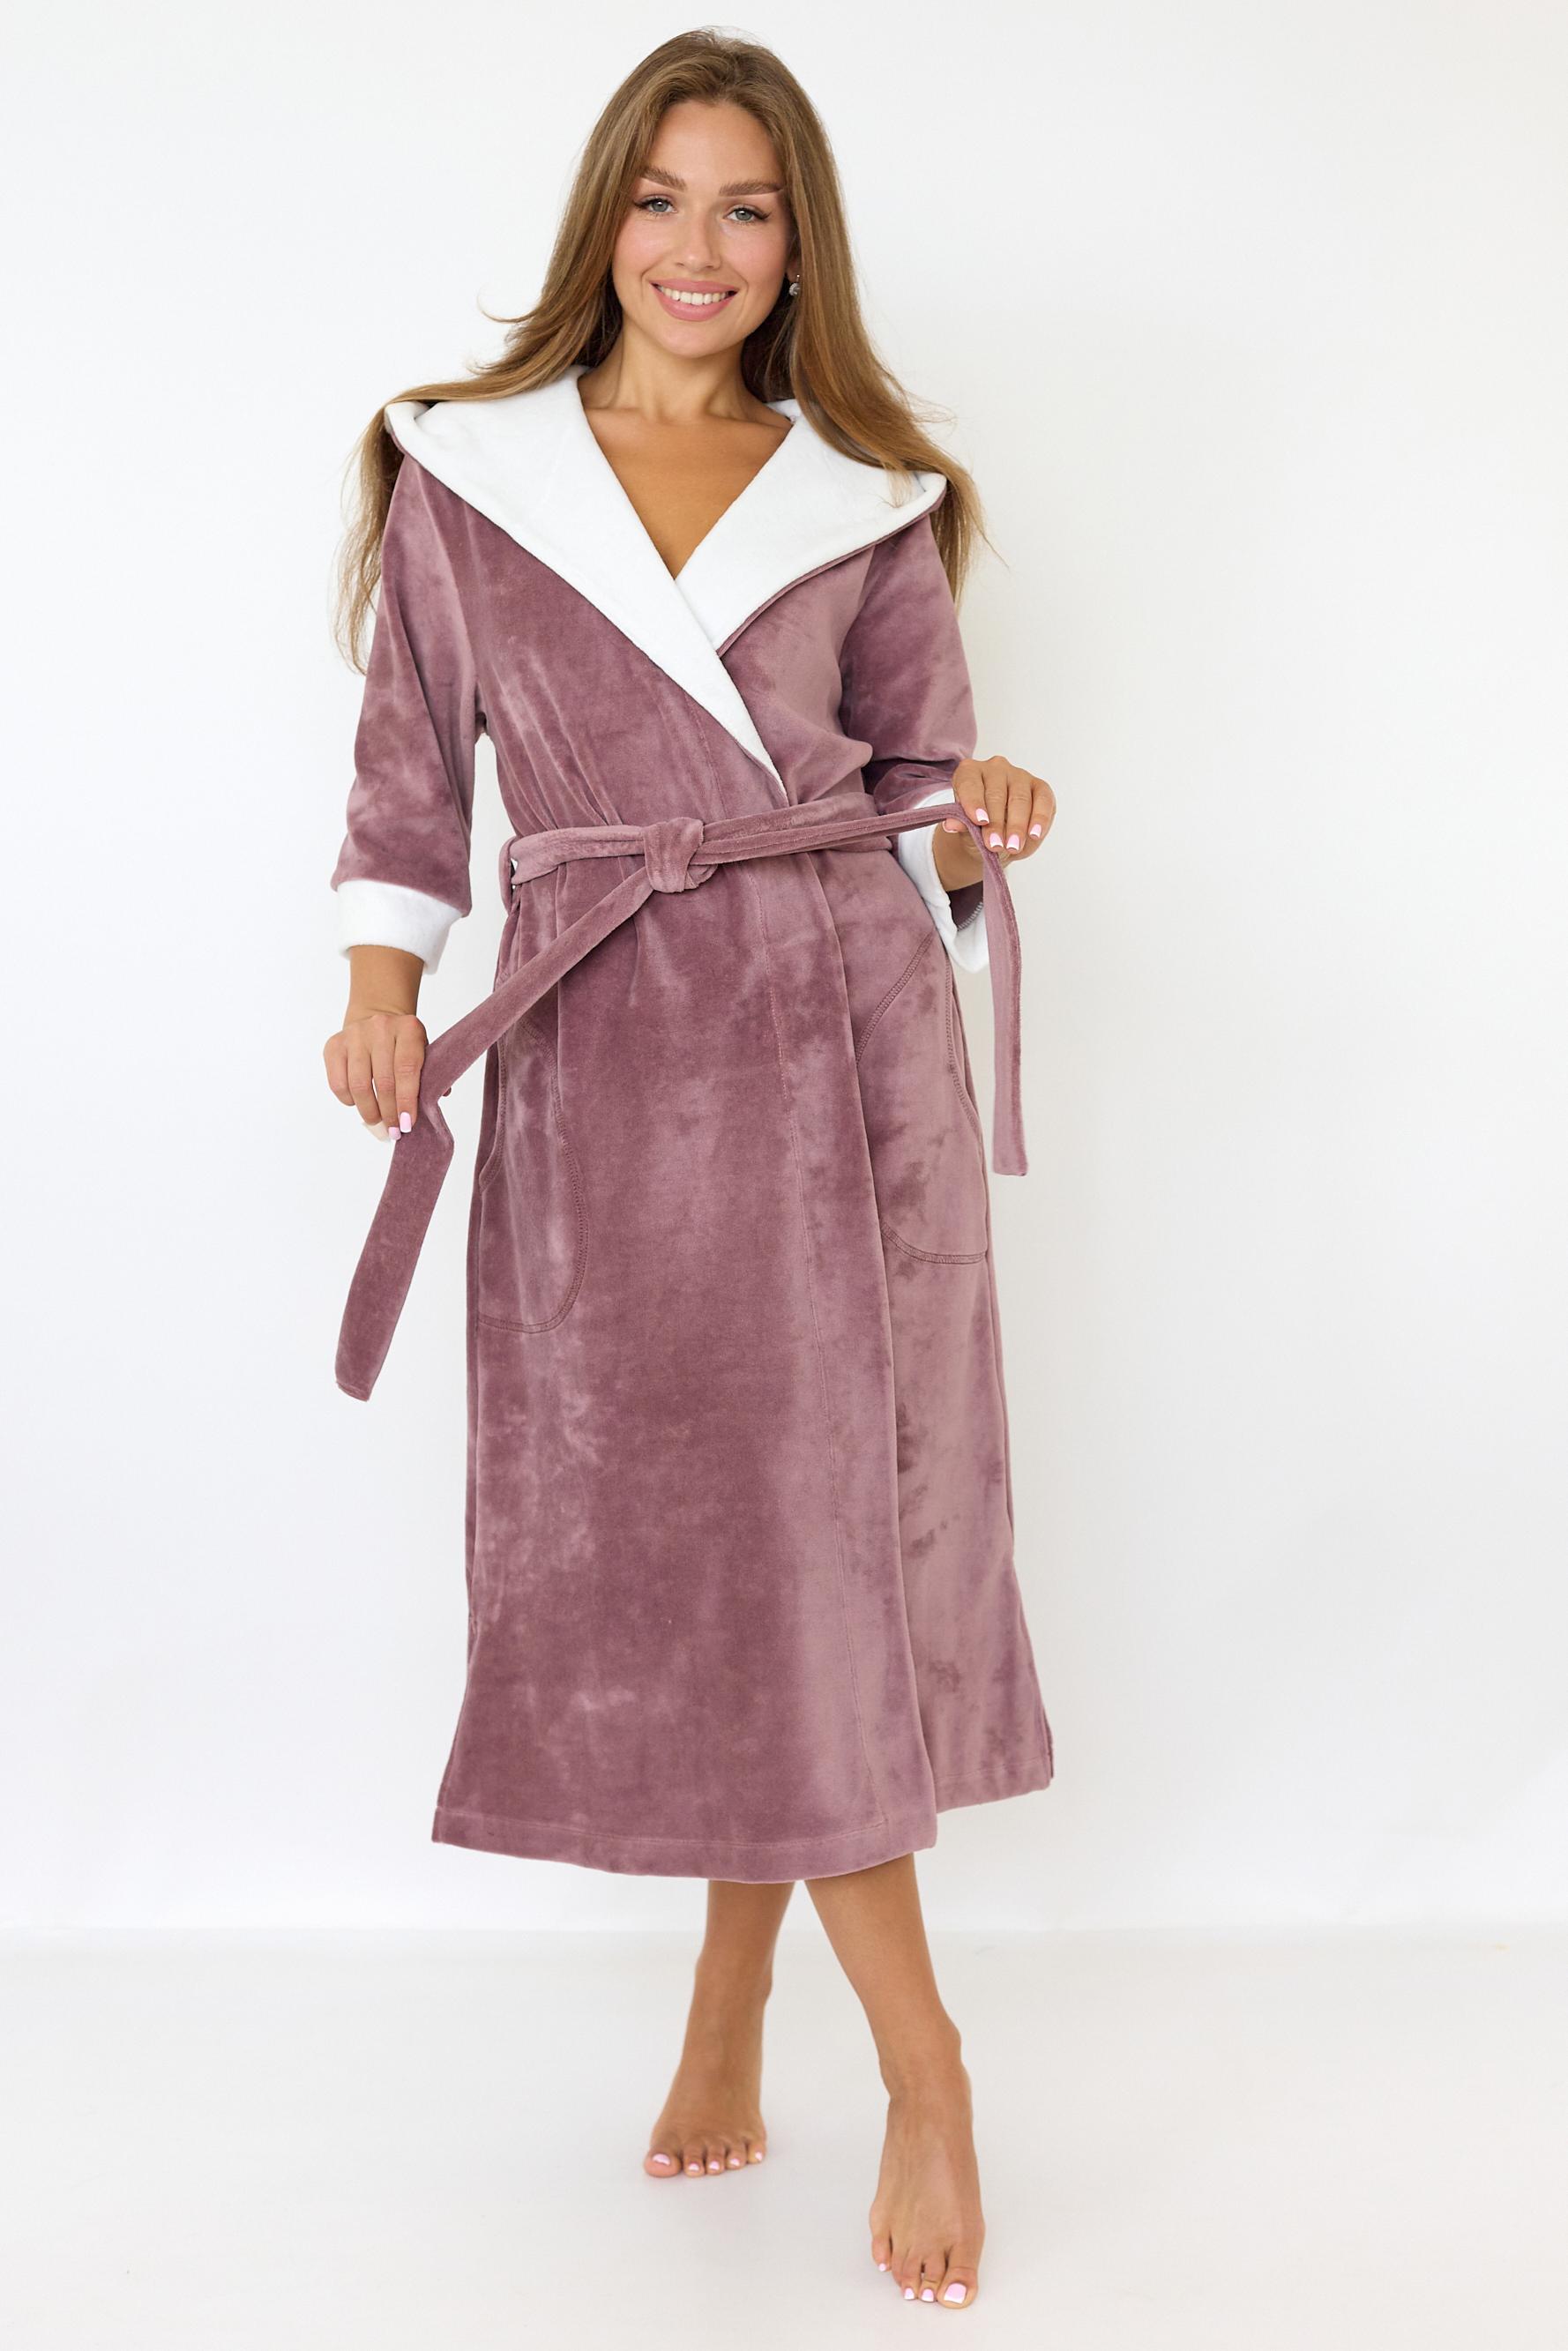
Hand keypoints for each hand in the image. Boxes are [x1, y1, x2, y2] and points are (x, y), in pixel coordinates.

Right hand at [323, 1004, 427, 1141]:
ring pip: (359, 1085)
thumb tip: (429, 1108)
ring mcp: (355, 1035)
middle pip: (383, 1081)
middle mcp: (380, 1027)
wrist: (375, 1017)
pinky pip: (338, 1083)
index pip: (407, 1069)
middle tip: (393, 1130)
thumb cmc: (403, 1044)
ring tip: (377, 1121)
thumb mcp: (423, 1052)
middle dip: (389, 1112)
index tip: (407, 1123)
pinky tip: (359, 1104)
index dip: (407, 1100)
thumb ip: (429, 1077)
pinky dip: (349, 1100)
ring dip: (369, 1111)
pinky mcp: (334, 1045)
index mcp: (409, 1029)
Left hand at [932, 754, 1057, 889]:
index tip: (979, 821)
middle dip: (996, 823)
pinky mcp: (1040, 787)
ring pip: (1019, 798)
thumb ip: (962, 825)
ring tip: (1012, 847)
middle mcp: (994, 768)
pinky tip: (1034, 834)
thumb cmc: (978, 829)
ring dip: (1017, 825)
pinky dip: (1039, 819)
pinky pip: (1043, 800)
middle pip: (996, 794)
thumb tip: (951, 824)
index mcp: (969, 772)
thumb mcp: (966, 831)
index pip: (970, 783)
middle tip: (996, 846)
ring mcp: (1018, 775)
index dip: (974, 802)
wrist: (996, 838)